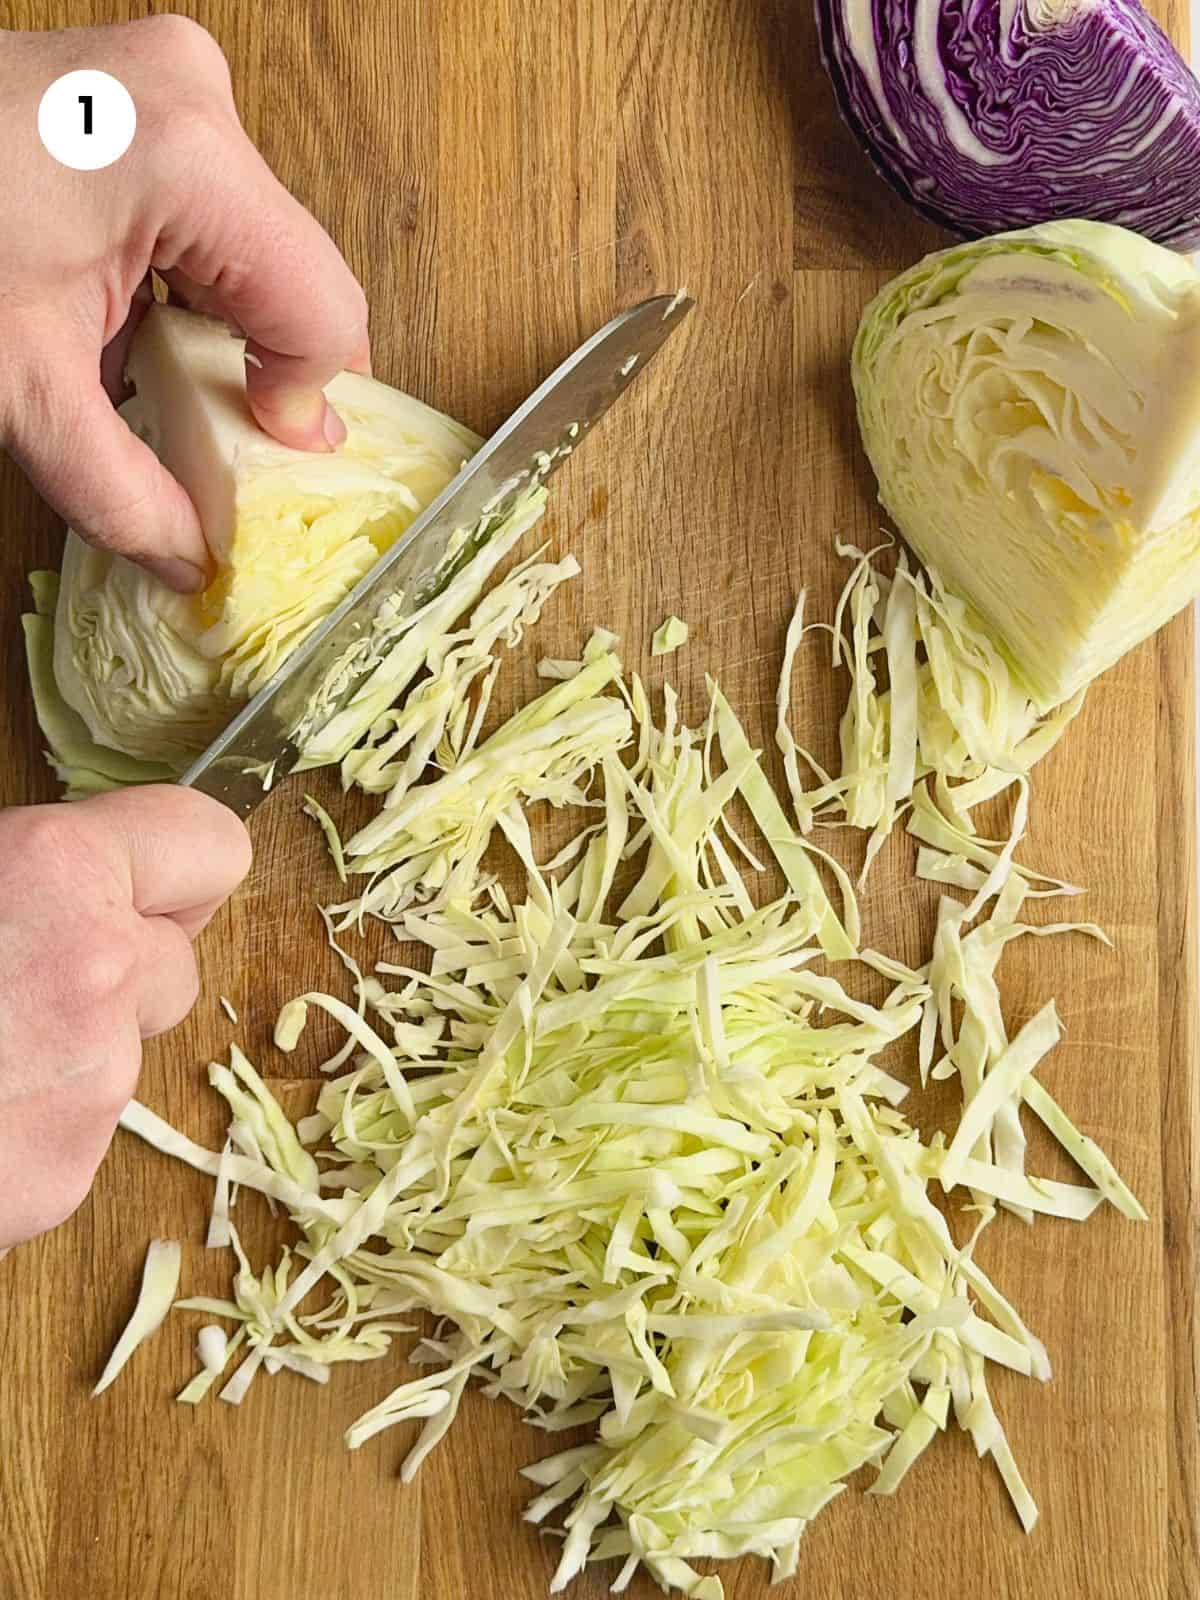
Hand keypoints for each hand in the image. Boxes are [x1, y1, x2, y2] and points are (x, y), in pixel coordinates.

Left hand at [0, 17, 369, 592]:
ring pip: (261, 252)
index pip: (323, 311)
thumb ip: (118, 490)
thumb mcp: (18, 383)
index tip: (253, 455)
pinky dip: (190, 287)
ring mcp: (172, 88)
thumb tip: (191, 560)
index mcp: (187, 160)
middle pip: (296, 280)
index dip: (302, 403)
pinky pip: (213, 218)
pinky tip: (134, 326)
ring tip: (156, 378)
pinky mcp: (145, 96)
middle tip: (210, 437)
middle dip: (261, 373)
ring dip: (224, 334)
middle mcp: (197, 103)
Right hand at [0, 786, 250, 1251]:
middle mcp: (98, 974)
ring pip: (122, 1051)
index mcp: (55, 873)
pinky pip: (76, 1133)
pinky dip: (28, 1126)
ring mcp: (90, 1088)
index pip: (207, 843)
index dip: (171, 862)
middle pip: (172, 960)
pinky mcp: (62, 1181)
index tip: (139, 878)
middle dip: (117, 965)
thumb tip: (42, 868)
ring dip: (66, 1048)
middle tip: (17, 973)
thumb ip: (13, 864)